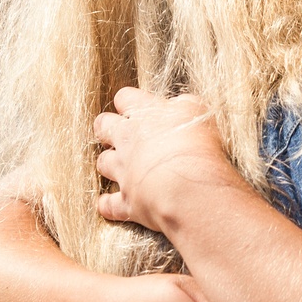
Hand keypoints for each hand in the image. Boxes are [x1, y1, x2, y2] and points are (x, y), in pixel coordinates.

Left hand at [94, 89, 237, 233]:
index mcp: (145, 115)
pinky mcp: (127, 201)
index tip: (135, 107)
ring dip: (109, 164)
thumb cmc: (197, 146)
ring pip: (103, 163)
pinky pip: (109, 204)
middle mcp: (128, 141)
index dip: (129, 101)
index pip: (126, 97)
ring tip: (119, 167)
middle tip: (119, 134)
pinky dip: (108, 204)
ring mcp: (124, 172)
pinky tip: (109, 204)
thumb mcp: (197, 111)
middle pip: (104, 127)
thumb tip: (178, 104)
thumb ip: (183, 104)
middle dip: (107, 128)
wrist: (188, 189)